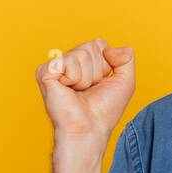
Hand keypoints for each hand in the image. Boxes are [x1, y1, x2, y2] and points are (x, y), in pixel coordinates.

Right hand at [34, 38, 135, 152]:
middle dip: (98, 70)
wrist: (90, 129)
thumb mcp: (125, 80)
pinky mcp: (45, 72)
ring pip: (81, 53)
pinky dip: (75, 78)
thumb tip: (110, 48)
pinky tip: (69, 90)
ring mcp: (54, 66)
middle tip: (89, 89)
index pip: (99, 44)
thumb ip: (127, 58)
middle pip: (91, 46)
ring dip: (87, 77)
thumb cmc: (105, 109)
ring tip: (79, 91)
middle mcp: (67, 61)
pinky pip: (69, 62)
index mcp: (82, 61)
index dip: (107, 64)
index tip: (101, 83)